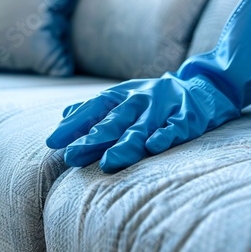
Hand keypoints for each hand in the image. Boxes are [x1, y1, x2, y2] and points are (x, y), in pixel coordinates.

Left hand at [46, 73, 236, 172]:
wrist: (197, 89)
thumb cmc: (150, 98)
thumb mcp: (122, 97)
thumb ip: (94, 109)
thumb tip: (63, 117)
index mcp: (122, 94)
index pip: (94, 108)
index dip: (74, 124)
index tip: (53, 142)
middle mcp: (140, 99)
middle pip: (115, 120)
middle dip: (94, 138)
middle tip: (73, 155)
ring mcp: (164, 107)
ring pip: (142, 127)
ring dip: (125, 144)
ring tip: (108, 162)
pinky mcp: (187, 116)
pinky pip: (176, 127)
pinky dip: (165, 135)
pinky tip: (153, 146)